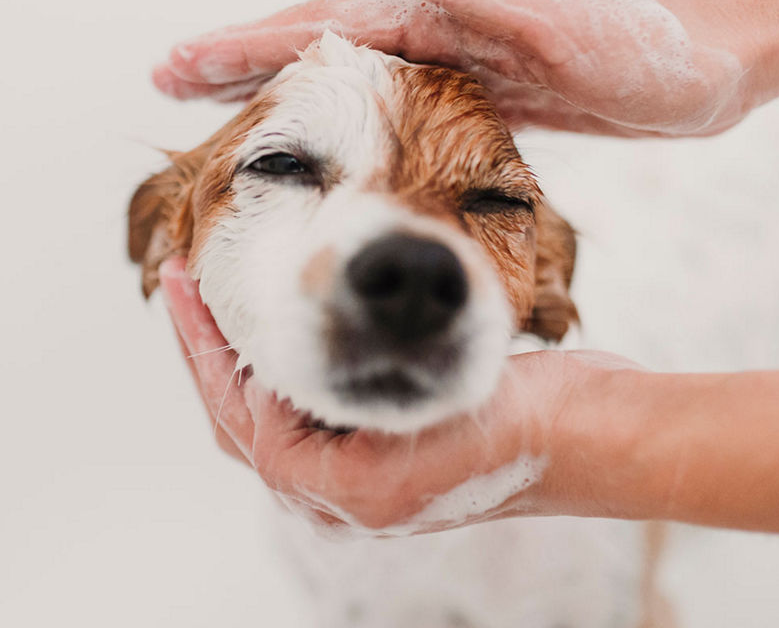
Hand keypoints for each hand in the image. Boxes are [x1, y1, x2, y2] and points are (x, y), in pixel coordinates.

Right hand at [153, 0, 756, 137]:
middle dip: (240, 62)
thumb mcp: (556, 14)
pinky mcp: (491, 94)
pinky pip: (399, 107)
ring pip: (351, 78)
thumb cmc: (648, 45)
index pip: (320, 27)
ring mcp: (464, 61)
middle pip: (319, 45)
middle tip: (167, 83)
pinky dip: (352, 119)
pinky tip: (336, 137)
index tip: (172, 64)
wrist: (718, 62)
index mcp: (442, 9)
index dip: (243, 45)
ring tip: (226, 109)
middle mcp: (442, 28)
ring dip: (286, 91)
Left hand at [157, 256, 663, 534]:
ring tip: (221, 299)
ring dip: (244, 358)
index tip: (183, 283)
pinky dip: (290, 365)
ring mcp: (367, 474)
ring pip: (274, 416)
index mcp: (341, 494)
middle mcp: (344, 495)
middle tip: (183, 284)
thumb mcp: (418, 412)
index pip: (240, 418)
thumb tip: (252, 388)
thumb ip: (330, 416)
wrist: (596, 434)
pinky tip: (291, 323)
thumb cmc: (520, 427)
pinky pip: (315, 408)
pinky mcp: (391, 448)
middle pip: (244, 423)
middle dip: (208, 353)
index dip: (204, 348)